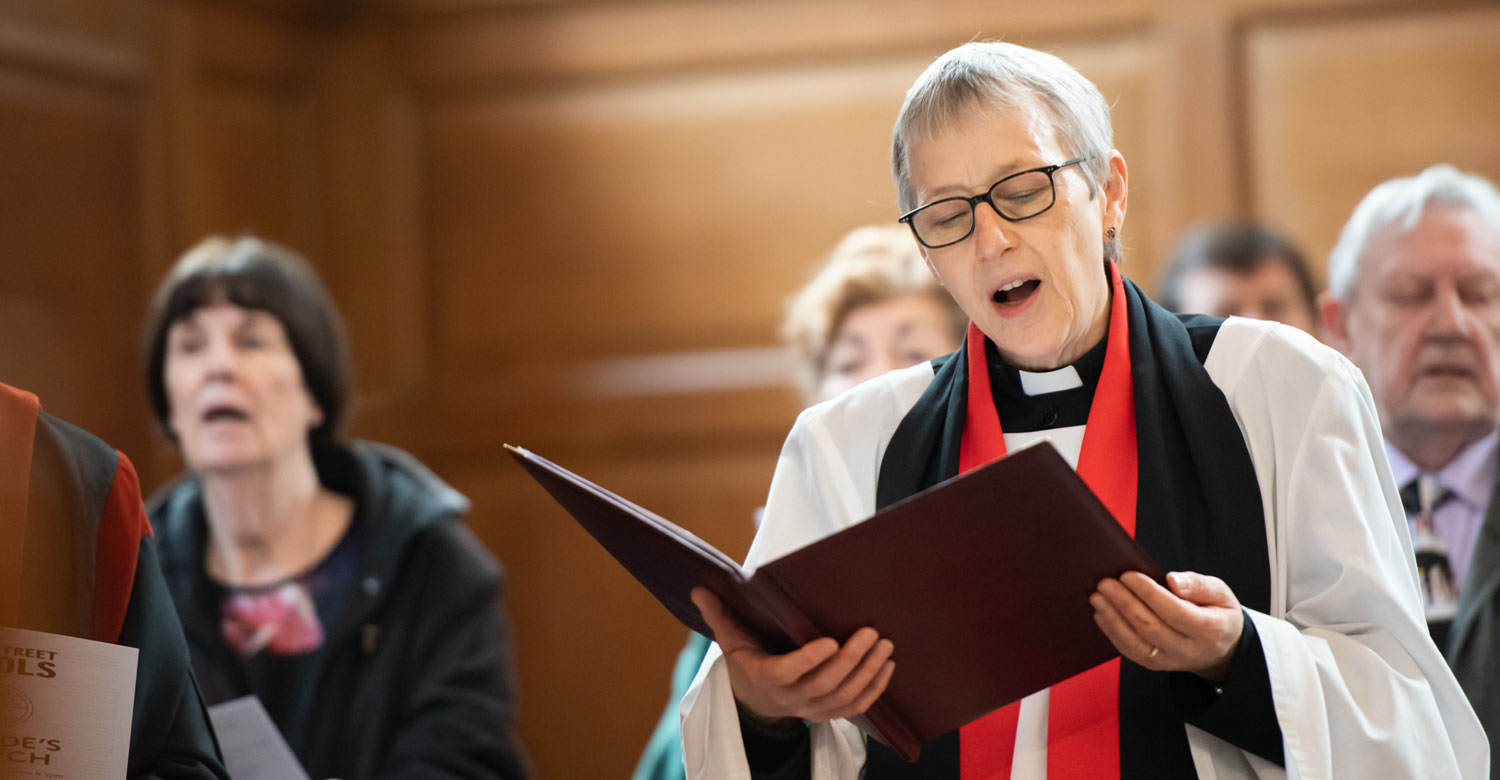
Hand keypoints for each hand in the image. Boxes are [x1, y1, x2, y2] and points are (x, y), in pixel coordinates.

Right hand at [691, 587, 894, 722]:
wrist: (757, 699)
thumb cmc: (748, 660)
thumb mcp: (730, 639)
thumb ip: (718, 614)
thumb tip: (699, 588)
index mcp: (766, 677)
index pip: (788, 672)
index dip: (809, 660)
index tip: (829, 640)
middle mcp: (791, 697)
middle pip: (825, 684)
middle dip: (851, 659)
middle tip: (870, 633)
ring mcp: (812, 708)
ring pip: (844, 696)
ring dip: (868, 672)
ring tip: (883, 644)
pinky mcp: (828, 713)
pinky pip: (855, 708)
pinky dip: (874, 689)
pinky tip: (887, 666)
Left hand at [1090, 570, 1242, 681]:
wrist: (1222, 650)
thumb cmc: (1217, 614)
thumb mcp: (1221, 594)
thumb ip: (1198, 585)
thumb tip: (1172, 581)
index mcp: (1208, 630)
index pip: (1174, 612)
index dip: (1149, 593)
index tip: (1128, 575)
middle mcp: (1187, 649)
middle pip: (1150, 627)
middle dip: (1124, 603)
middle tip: (1105, 582)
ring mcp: (1169, 660)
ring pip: (1135, 642)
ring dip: (1112, 618)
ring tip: (1097, 596)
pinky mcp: (1154, 665)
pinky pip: (1129, 651)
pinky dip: (1112, 632)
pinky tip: (1101, 614)